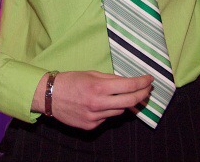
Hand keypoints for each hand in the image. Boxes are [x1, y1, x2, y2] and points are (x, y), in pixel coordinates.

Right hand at [34, 70, 153, 129]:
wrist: (49, 96)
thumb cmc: (70, 81)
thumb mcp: (91, 74)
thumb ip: (110, 79)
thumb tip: (127, 83)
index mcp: (98, 87)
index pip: (129, 86)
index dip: (142, 83)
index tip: (150, 79)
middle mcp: (98, 103)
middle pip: (129, 101)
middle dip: (142, 95)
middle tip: (148, 90)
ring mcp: (94, 117)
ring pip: (119, 111)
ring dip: (123, 103)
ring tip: (120, 96)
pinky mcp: (90, 125)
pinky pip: (106, 118)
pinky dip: (108, 111)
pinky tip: (100, 105)